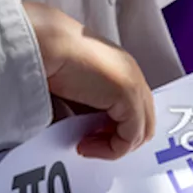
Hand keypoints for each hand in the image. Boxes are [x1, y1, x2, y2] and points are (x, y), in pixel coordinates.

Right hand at [23, 3, 155, 159]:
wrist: (48, 44)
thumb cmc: (52, 59)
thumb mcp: (75, 86)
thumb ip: (87, 106)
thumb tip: (85, 131)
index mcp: (122, 69)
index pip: (134, 109)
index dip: (113, 130)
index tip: (87, 136)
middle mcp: (133, 74)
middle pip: (144, 122)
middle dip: (116, 141)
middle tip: (87, 144)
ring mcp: (134, 83)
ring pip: (141, 132)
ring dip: (112, 147)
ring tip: (85, 145)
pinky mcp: (128, 95)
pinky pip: (130, 137)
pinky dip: (110, 149)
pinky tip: (85, 144)